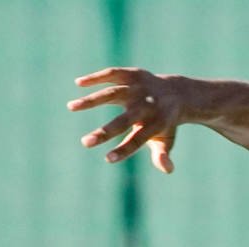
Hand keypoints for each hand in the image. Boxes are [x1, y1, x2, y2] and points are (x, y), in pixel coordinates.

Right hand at [69, 68, 184, 172]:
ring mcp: (140, 88)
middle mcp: (149, 106)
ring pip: (114, 93)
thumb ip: (163, 155)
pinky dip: (96, 78)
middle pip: (125, 120)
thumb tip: (168, 170)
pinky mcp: (133, 74)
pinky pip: (113, 74)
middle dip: (105, 132)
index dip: (125, 150)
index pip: (139, 140)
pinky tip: (79, 84)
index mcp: (157, 124)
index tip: (108, 159)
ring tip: (71, 107)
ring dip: (92, 100)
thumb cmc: (165, 123)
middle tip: (84, 143)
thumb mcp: (166, 140)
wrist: (177, 93)